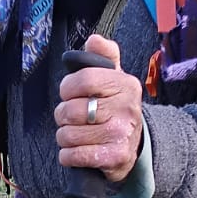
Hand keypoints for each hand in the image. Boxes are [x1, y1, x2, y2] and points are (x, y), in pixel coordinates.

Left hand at [55, 33, 143, 183]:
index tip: (69, 93)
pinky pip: (73, 155)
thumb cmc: (115, 107)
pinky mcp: (115, 157)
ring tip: (76, 134)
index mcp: (125, 84)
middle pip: (71, 110)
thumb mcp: (114, 77)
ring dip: (65, 137)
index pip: (84, 79)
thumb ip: (103, 56)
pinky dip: (68, 156)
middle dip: (63, 115)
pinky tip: (77, 151)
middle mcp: (126, 108)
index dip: (68, 87)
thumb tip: (94, 40)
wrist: (134, 146)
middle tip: (72, 118)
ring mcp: (121, 134)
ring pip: (68, 134)